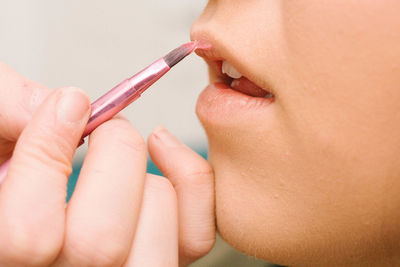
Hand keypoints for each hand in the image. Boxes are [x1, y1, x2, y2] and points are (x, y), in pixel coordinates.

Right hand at [0, 62, 214, 265]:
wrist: (45, 214)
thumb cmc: (14, 190)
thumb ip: (9, 120)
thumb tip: (63, 104)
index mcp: (13, 265)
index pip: (28, 234)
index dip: (47, 154)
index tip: (67, 105)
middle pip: (103, 240)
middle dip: (116, 156)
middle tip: (106, 126)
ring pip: (153, 238)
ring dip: (148, 172)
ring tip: (124, 149)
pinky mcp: (162, 261)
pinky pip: (195, 234)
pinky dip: (191, 181)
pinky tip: (164, 151)